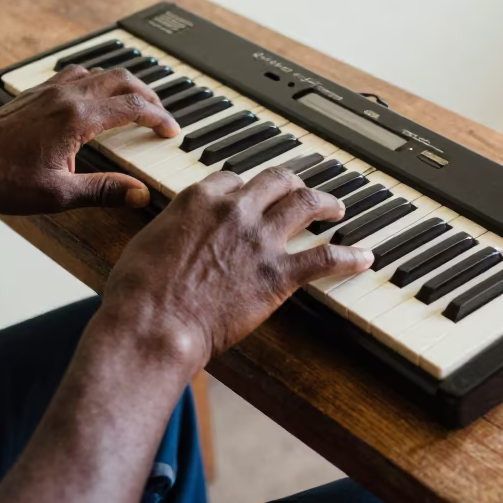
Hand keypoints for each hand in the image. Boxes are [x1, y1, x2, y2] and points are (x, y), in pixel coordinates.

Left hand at [0, 65, 179, 213]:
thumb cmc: (2, 180)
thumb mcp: (59, 195)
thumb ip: (104, 191)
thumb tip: (139, 194)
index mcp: (78, 119)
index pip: (134, 108)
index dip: (159, 118)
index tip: (171, 131)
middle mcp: (66, 97)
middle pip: (122, 79)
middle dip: (149, 94)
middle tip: (161, 114)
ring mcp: (49, 91)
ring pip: (99, 72)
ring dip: (123, 84)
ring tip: (135, 102)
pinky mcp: (35, 93)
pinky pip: (75, 75)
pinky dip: (96, 81)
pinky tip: (94, 97)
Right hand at [101, 168, 374, 369]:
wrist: (154, 324)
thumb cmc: (139, 292)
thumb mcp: (147, 242)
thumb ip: (171, 228)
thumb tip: (174, 231)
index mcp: (201, 198)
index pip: (233, 178)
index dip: (244, 188)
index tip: (249, 196)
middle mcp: (235, 210)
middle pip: (275, 181)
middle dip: (292, 183)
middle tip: (302, 190)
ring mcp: (260, 240)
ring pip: (306, 205)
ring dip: (326, 203)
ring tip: (337, 209)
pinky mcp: (278, 274)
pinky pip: (326, 258)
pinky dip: (350, 257)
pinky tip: (364, 258)